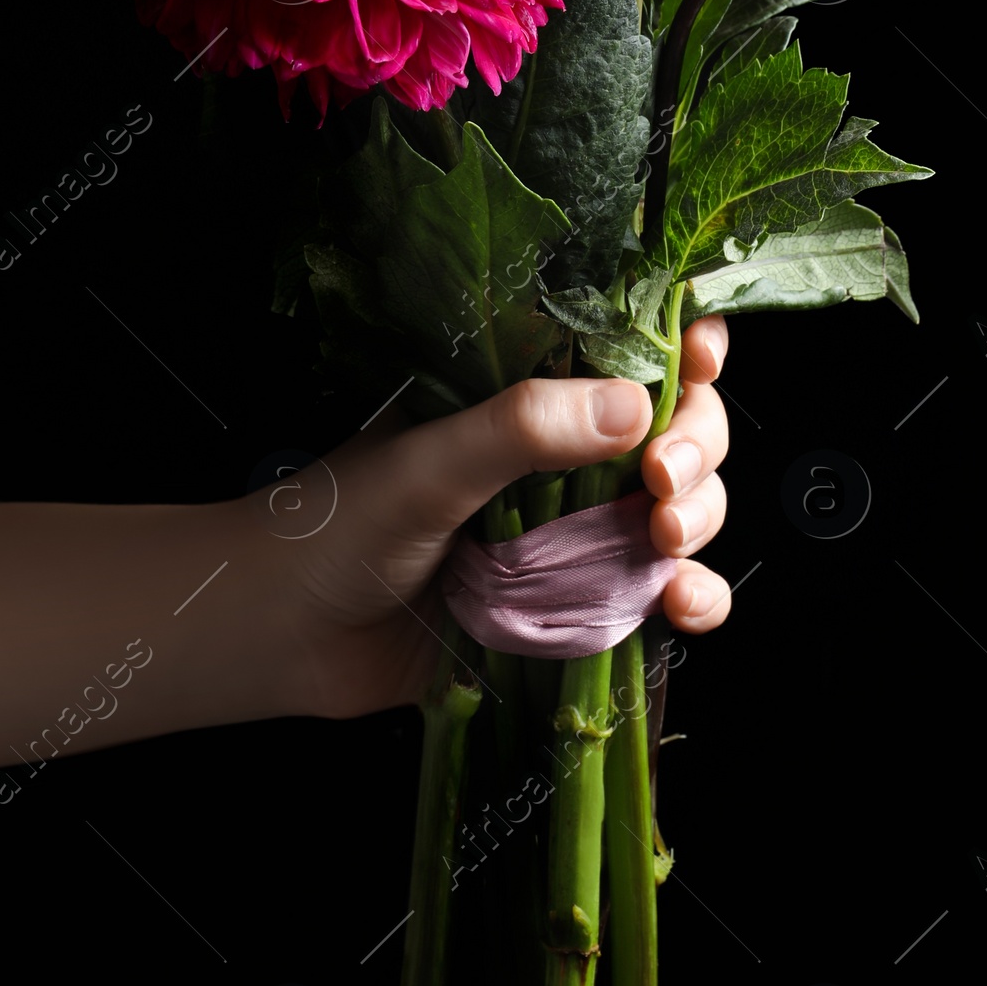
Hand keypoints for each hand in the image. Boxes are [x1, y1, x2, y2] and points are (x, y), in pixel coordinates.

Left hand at [239, 317, 732, 716]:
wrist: (284, 637)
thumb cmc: (335, 527)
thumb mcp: (427, 463)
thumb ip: (522, 430)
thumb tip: (636, 404)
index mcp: (526, 396)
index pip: (630, 350)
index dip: (683, 348)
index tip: (701, 359)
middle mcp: (564, 458)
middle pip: (679, 429)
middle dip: (695, 447)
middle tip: (662, 482)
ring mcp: (576, 535)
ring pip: (686, 510)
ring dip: (701, 520)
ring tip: (664, 541)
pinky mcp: (579, 609)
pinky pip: (664, 597)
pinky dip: (694, 600)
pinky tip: (683, 607)